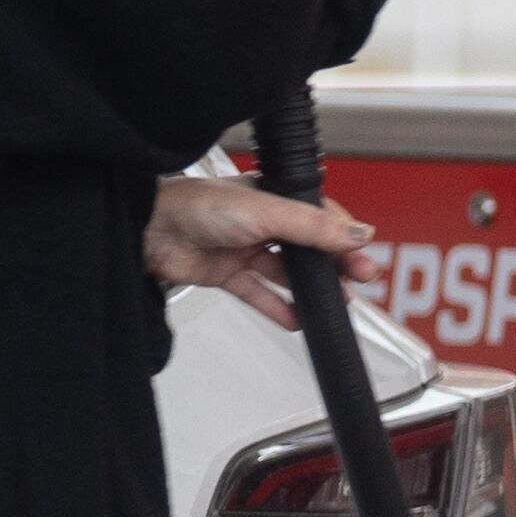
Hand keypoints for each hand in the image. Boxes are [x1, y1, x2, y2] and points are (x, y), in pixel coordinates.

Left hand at [148, 172, 373, 329]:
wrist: (151, 229)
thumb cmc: (198, 205)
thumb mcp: (267, 211)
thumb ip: (313, 227)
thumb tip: (356, 232)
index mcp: (273, 197)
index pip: (319, 217)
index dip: (343, 235)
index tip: (364, 252)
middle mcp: (260, 222)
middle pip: (307, 247)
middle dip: (334, 265)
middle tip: (359, 280)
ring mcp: (243, 249)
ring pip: (286, 273)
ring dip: (311, 289)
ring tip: (335, 303)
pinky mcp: (227, 274)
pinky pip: (259, 294)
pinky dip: (278, 307)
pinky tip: (297, 319)